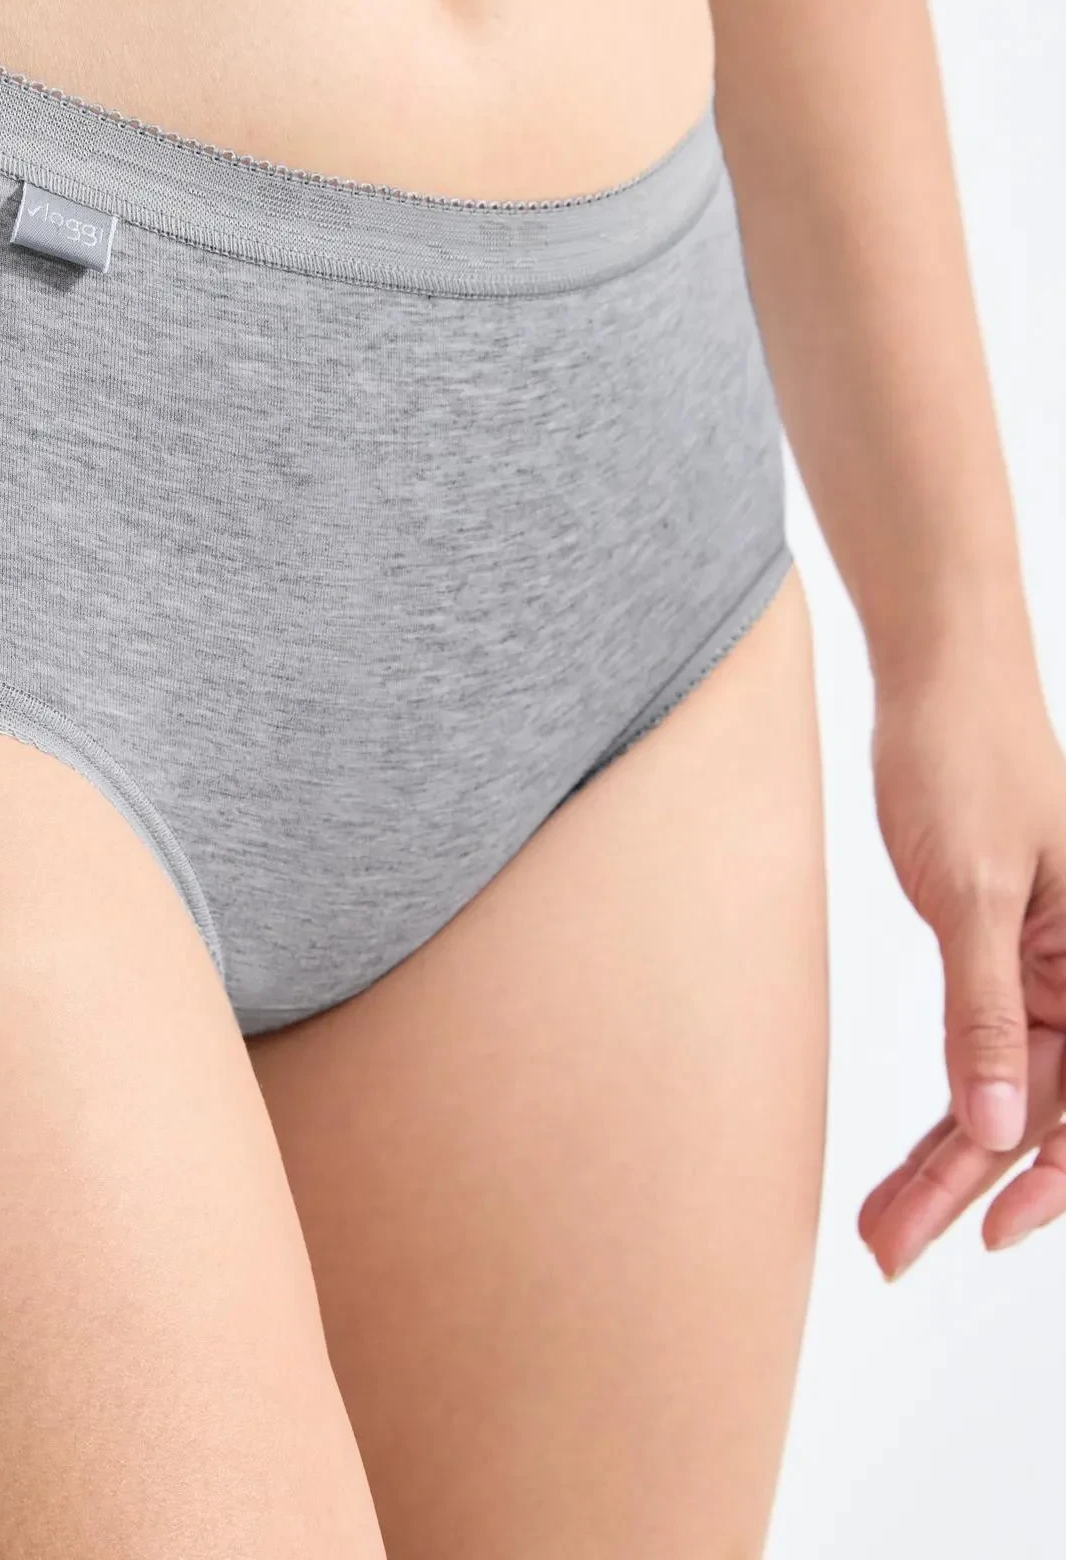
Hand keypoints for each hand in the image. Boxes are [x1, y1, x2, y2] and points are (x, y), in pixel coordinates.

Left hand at [858, 646, 1065, 1278]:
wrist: (936, 680)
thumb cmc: (964, 758)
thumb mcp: (970, 888)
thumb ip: (985, 1009)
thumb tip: (996, 1126)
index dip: (1055, 1178)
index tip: (993, 1231)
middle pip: (1040, 1110)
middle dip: (967, 1187)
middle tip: (887, 1247)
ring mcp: (1050, 972)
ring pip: (1004, 1093)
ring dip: (945, 1162)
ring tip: (879, 1226)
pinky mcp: (1002, 957)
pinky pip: (982, 1050)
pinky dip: (945, 1106)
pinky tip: (912, 1162)